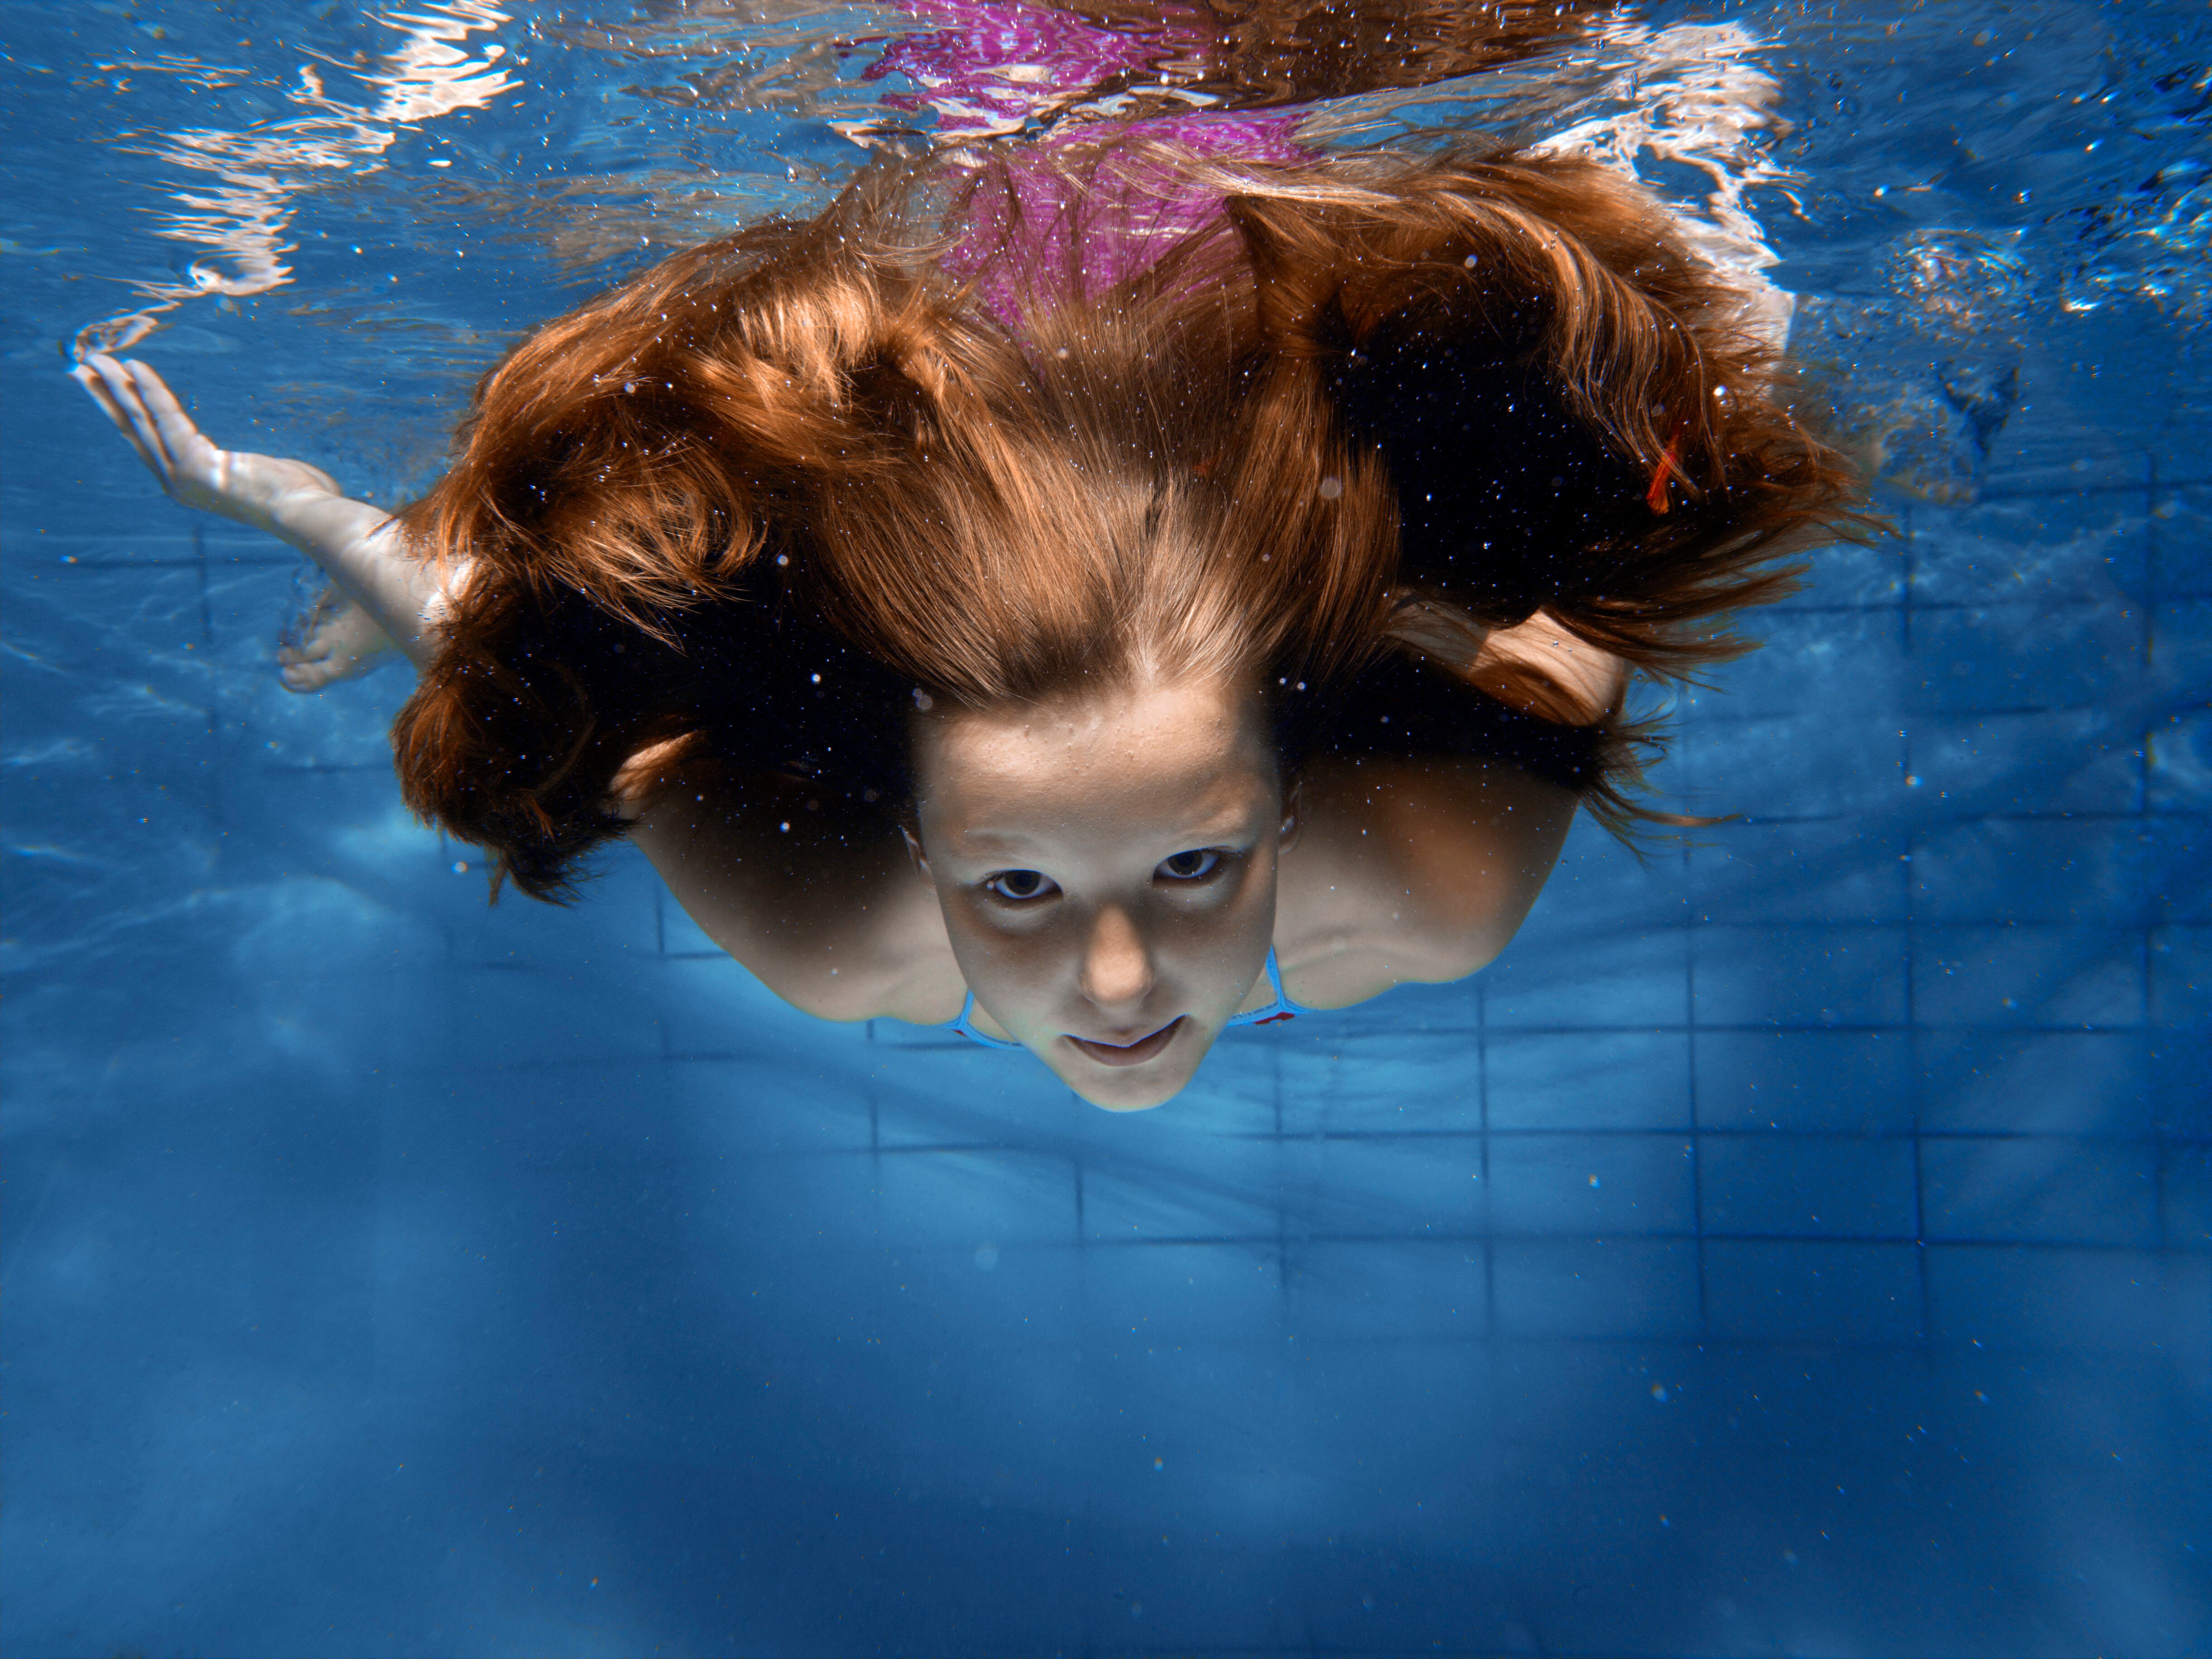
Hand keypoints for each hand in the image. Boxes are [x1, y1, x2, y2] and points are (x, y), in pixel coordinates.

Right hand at [72, 354, 341, 534]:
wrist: (307, 515)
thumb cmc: (298, 498)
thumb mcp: (261, 475)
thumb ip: (244, 466)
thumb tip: (259, 464)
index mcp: (191, 485)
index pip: (150, 442)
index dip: (126, 414)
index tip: (107, 390)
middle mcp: (178, 483)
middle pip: (134, 430)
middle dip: (106, 397)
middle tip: (81, 369)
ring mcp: (182, 475)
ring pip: (141, 420)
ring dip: (117, 386)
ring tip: (96, 359)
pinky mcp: (194, 462)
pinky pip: (167, 416)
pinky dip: (150, 390)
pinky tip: (134, 367)